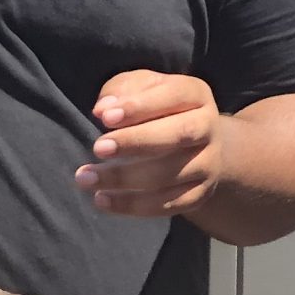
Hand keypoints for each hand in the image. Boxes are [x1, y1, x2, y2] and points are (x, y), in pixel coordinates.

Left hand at [77, 71, 225, 218]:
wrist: (197, 144)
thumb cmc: (158, 109)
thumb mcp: (142, 89)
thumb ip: (121, 90)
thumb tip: (103, 110)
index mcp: (196, 95)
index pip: (173, 96)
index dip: (140, 106)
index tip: (105, 118)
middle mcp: (209, 127)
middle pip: (179, 135)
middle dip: (136, 142)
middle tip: (98, 148)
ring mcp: (208, 163)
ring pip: (170, 174)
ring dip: (123, 178)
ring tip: (85, 177)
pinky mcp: (200, 193)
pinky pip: (169, 204)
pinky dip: (133, 205)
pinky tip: (101, 199)